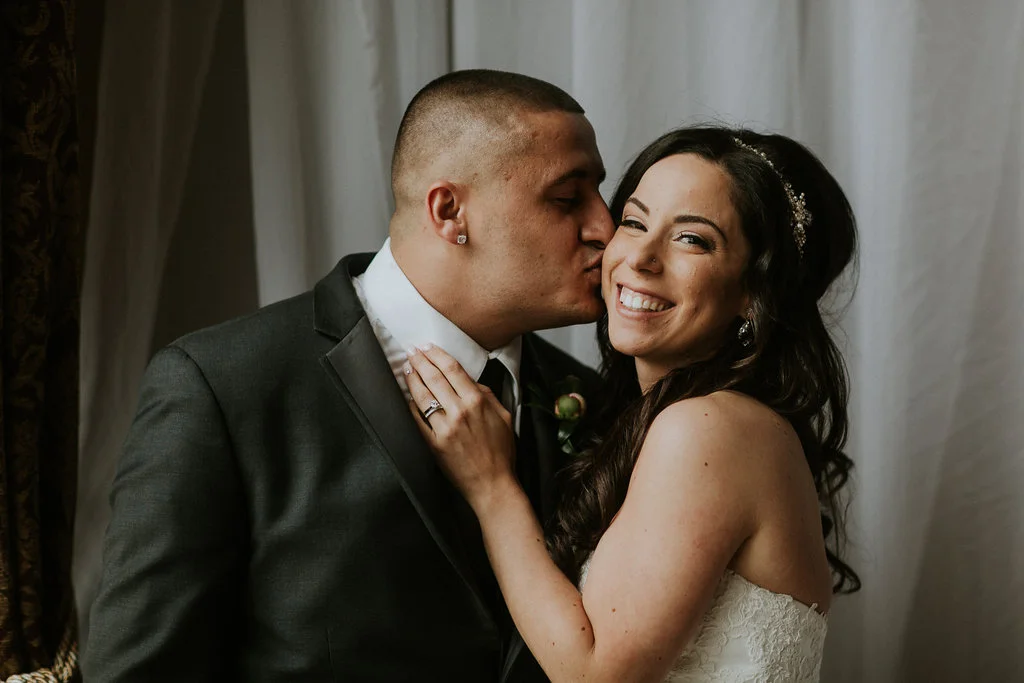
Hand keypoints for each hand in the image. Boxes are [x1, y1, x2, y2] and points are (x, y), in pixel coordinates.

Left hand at [405, 344, 517, 511]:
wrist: (492, 484)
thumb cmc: (501, 452)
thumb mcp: (503, 416)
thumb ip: (488, 395)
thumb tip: (472, 381)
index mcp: (477, 401)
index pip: (452, 369)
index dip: (437, 355)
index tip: (428, 347)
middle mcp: (459, 412)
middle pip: (434, 378)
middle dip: (420, 361)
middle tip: (411, 351)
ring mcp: (444, 429)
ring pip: (422, 396)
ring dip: (412, 379)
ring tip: (407, 368)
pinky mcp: (433, 444)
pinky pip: (417, 420)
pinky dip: (411, 406)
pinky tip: (408, 397)